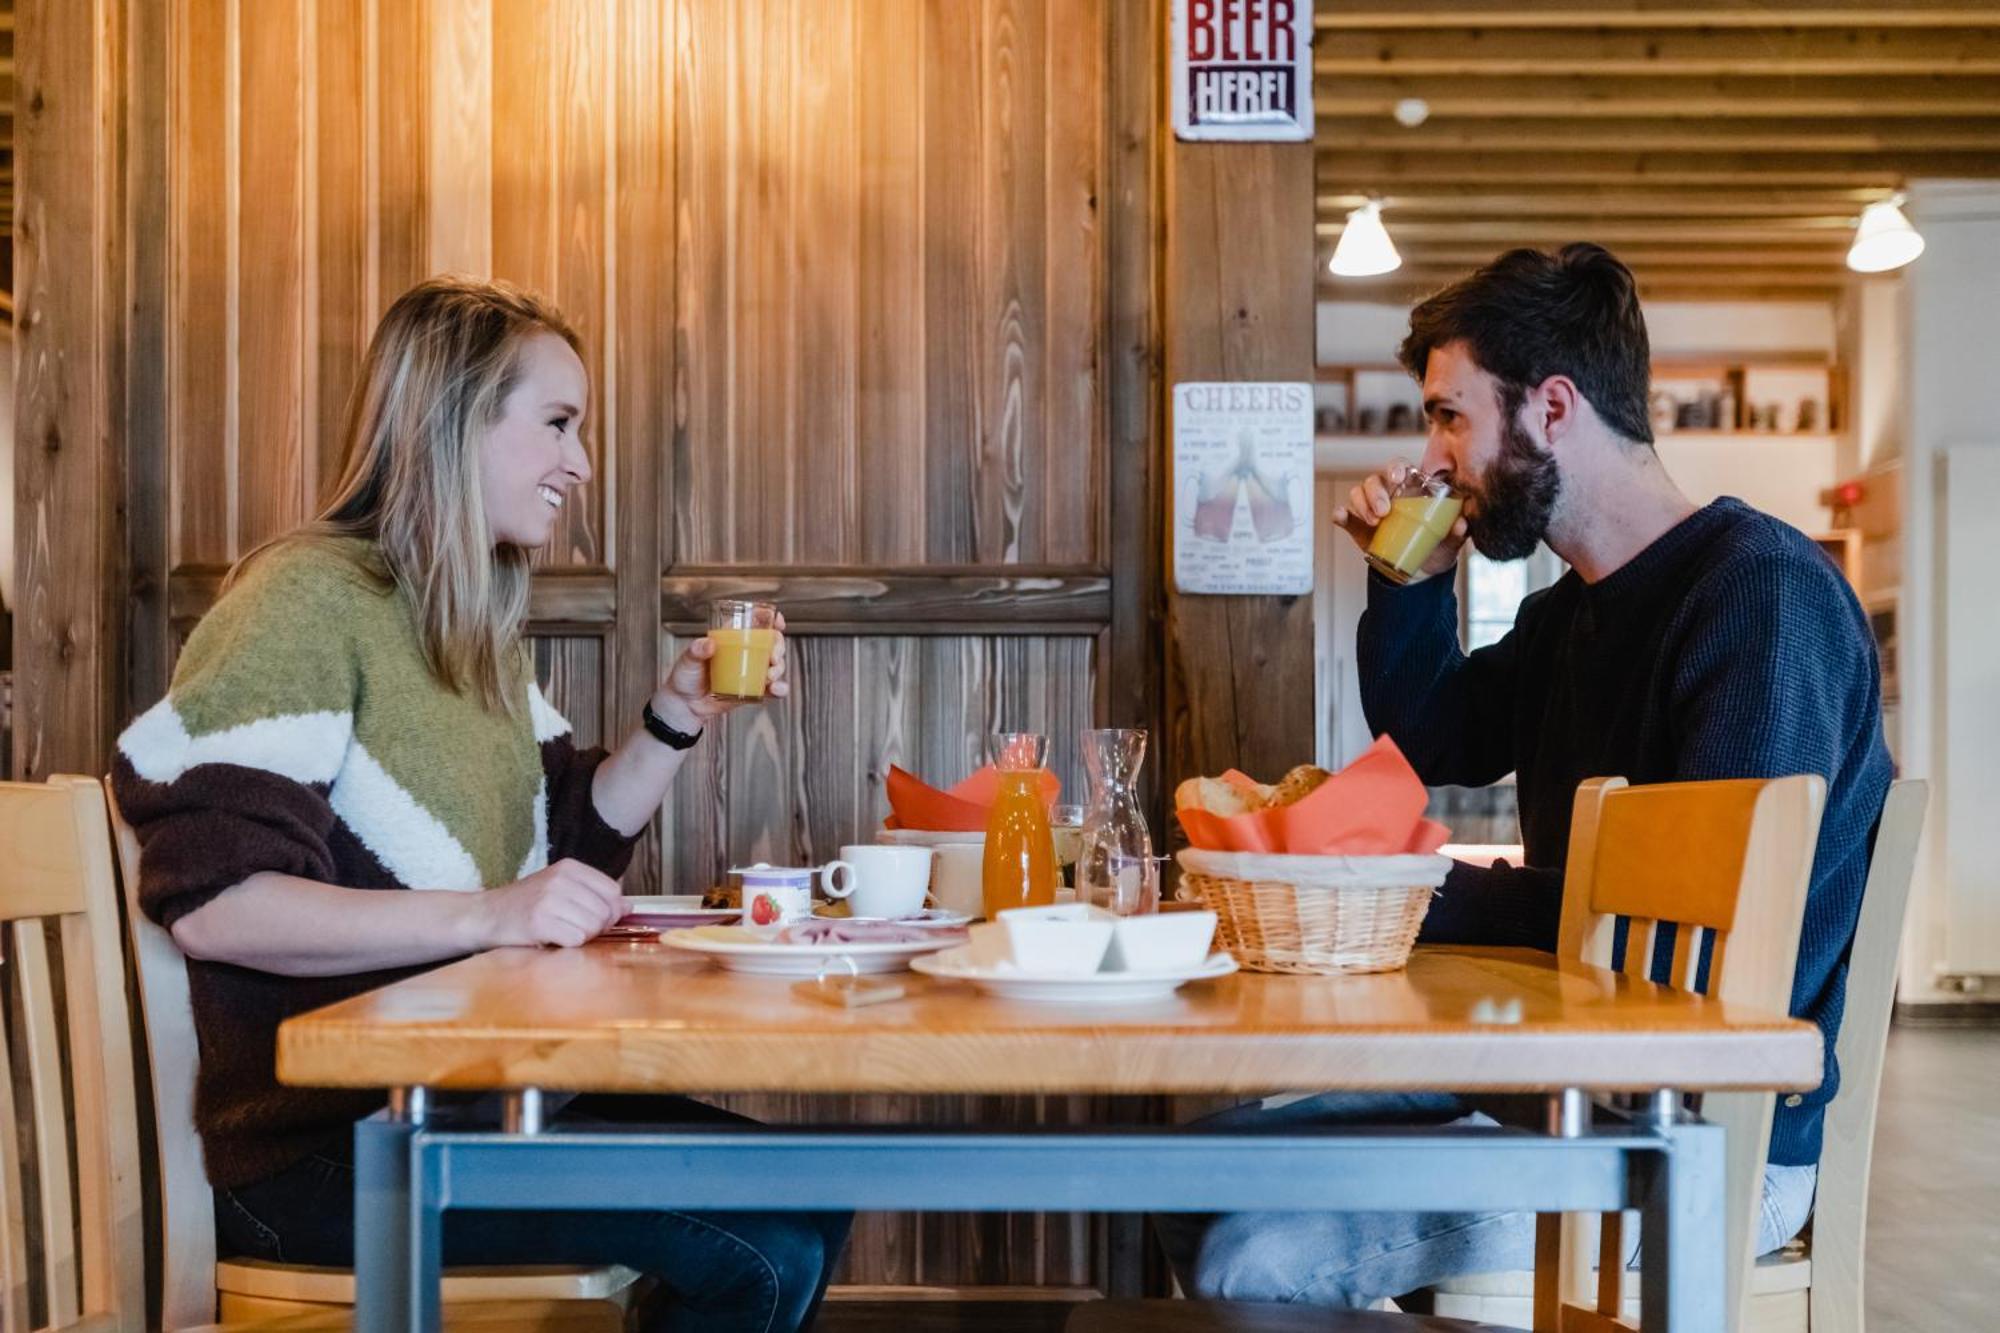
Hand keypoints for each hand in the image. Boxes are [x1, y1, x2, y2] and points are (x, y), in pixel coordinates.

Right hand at [469, 859, 625, 948]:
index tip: (592, 917)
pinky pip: (576, 939)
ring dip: (581, 937)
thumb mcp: (560, 889)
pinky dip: (567, 944)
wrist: (486, 915)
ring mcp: (549, 899)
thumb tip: (628, 907)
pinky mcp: (540, 922)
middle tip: (571, 927)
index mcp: (569, 867)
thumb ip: (594, 894)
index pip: (613, 891)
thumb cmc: (527, 904)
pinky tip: (551, 938)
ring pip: (592, 927)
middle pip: (605, 912)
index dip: (609, 910)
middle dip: (595, 927)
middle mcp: (560, 880)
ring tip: (560, 931)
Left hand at [653, 613, 790, 727]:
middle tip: (773, 657)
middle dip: (779, 647)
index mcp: (731, 638)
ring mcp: (750, 671)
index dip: (770, 619)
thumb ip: (696, 651)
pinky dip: (779, 689)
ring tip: (770, 676)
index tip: (778, 622)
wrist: (685, 706)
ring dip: (780, 668)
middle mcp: (744, 653)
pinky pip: (772, 689)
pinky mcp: (753, 690)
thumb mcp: (687, 660)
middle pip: (771, 643)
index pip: (754, 623)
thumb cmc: (684, 677)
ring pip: (775, 665)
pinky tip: (777, 690)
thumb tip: (709, 644)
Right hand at [1329, 461, 1468, 581]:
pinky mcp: (1359, 527)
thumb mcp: (1450, 542)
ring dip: (1362, 504)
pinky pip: (1346, 517)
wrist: (1419, 574)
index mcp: (1410, 490)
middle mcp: (1389, 495)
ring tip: (1374, 522)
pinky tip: (1339, 516)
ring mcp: (1371, 510)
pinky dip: (1341, 515)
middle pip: (1375, 480)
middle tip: (1385, 512)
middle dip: (1376, 492)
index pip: (1400, 468)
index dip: (1396, 468)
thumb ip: (1457, 532)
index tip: (1398, 478)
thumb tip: (1462, 523)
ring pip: (1359, 493)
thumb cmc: (1436, 548)